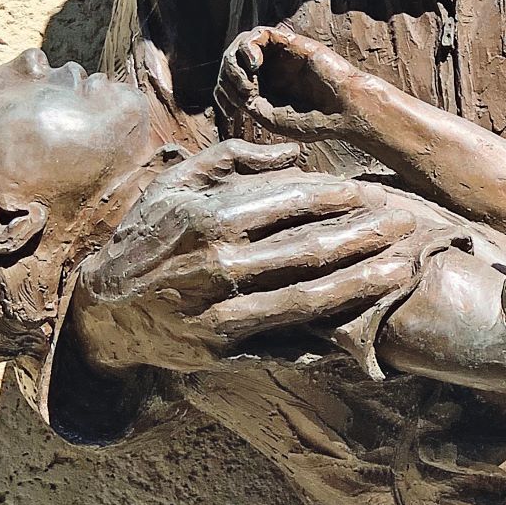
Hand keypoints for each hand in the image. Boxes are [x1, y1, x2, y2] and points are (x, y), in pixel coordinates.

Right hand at [69, 140, 434, 375]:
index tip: (368, 194)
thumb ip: (233, 158)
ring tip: (401, 270)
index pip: (289, 203)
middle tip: (405, 225)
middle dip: (365, 236)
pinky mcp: (225, 351)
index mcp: (208, 218)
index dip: (336, 198)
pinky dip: (326, 339)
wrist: (100, 311)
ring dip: (361, 285)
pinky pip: (286, 346)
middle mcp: (219, 267)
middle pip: (309, 250)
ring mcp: (223, 313)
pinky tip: (364, 327)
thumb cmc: (145, 237)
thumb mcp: (175, 184)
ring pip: (308, 300)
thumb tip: (292, 154)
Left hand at [216, 24, 364, 141]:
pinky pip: (260, 34)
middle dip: (228, 77)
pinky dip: (249, 47)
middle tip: (243, 94)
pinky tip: (255, 65)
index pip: (231, 80)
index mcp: (265, 88)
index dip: (222, 93)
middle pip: (233, 60)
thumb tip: (232, 89)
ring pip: (243, 44)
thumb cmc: (315, 120)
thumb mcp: (271, 118)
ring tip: (248, 82)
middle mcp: (271, 68)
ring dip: (235, 62)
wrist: (346, 110)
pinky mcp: (291, 42)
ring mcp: (280, 55)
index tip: (230, 111)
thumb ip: (249, 102)